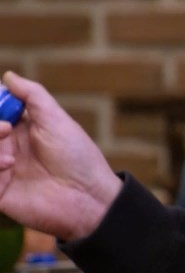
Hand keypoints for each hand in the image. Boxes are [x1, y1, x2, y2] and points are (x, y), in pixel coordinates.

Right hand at [0, 71, 122, 240]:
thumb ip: (32, 95)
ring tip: (8, 156)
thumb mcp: (56, 119)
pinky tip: (7, 166)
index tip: (2, 106)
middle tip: (7, 128)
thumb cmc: (78, 157)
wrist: (88, 196)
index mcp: (18, 130)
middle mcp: (5, 149)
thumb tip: (8, 76)